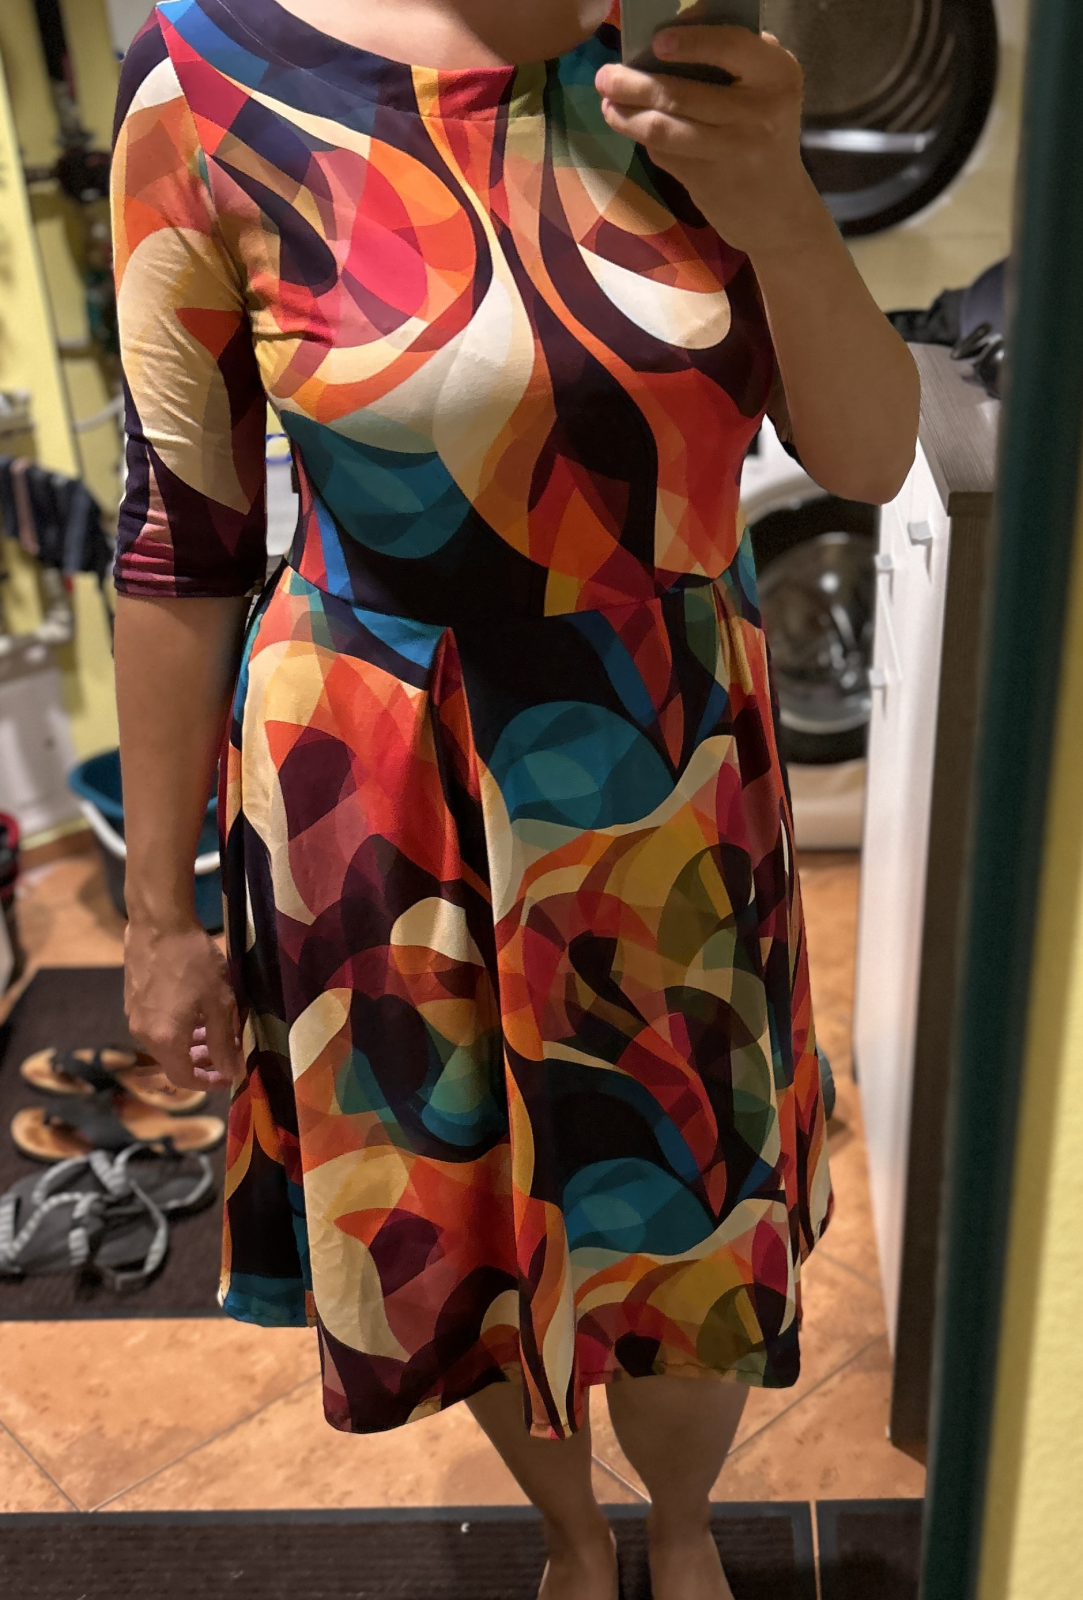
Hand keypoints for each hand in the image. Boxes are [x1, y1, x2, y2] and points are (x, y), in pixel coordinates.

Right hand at [124, 919, 245, 1090]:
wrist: (159, 923)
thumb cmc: (194, 962)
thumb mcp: (219, 1002)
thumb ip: (224, 1042)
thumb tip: (232, 1072)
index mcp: (165, 1039)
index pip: (184, 1079)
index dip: (208, 1083)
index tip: (230, 1075)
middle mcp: (143, 1034)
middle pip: (173, 1061)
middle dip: (202, 1061)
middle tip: (227, 1049)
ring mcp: (134, 1016)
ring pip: (165, 1042)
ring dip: (190, 1043)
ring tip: (214, 1029)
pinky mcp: (132, 1000)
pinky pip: (157, 1026)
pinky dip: (177, 1028)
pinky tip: (195, 1011)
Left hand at [595, 26, 826, 259]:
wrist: (777, 206)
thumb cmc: (766, 129)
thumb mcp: (764, 84)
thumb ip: (732, 52)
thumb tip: (675, 26)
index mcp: (777, 74)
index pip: (730, 46)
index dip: (690, 42)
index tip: (656, 42)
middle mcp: (757, 113)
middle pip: (681, 93)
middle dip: (633, 84)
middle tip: (605, 76)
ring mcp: (730, 151)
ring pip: (664, 128)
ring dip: (627, 115)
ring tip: (608, 104)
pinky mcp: (708, 182)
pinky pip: (665, 153)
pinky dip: (645, 140)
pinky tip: (632, 128)